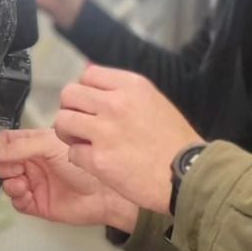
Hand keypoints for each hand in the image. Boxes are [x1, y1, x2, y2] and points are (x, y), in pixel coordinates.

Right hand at [0, 126, 139, 231]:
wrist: (104, 193)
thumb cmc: (81, 162)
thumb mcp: (50, 146)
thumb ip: (21, 145)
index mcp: (35, 144)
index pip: (7, 142)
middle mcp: (32, 163)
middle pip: (3, 162)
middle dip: (4, 165)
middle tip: (16, 168)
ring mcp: (34, 183)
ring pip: (7, 182)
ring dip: (9, 182)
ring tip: (20, 182)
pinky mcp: (37, 204)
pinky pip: (17, 202)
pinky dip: (16, 197)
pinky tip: (25, 193)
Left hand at [54, 64, 201, 214]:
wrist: (189, 175)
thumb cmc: (174, 141)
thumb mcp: (153, 101)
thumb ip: (124, 92)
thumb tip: (93, 84)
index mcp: (131, 86)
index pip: (88, 75)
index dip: (86, 92)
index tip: (92, 106)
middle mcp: (115, 104)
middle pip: (69, 94)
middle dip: (71, 109)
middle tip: (81, 125)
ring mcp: (105, 132)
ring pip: (62, 121)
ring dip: (68, 133)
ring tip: (82, 142)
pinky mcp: (99, 159)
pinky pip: (72, 152)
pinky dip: (80, 159)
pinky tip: (96, 163)